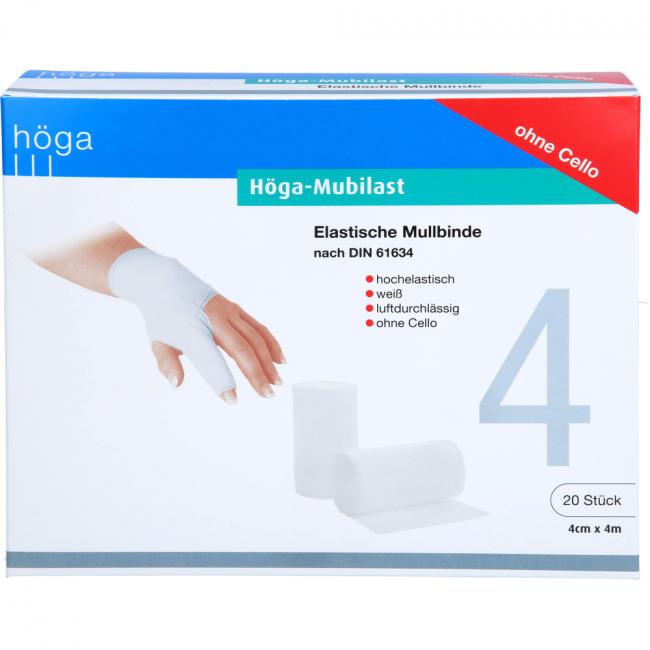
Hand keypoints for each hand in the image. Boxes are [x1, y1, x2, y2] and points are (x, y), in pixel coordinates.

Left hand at [151, 294, 284, 403]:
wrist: (165, 281)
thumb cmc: (163, 316)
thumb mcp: (158, 342)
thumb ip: (167, 364)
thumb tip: (176, 384)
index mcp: (192, 331)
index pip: (211, 360)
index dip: (222, 380)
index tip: (232, 400)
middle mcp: (213, 320)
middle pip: (241, 350)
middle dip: (257, 374)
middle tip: (268, 396)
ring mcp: (227, 312)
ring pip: (255, 338)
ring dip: (268, 362)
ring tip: (276, 383)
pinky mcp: (236, 308)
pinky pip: (258, 327)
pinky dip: (271, 343)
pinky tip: (279, 360)